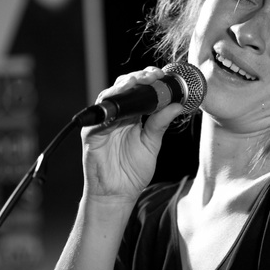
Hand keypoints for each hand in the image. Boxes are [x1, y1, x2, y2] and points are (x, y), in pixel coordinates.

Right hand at [81, 66, 184, 202]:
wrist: (117, 194)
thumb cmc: (133, 171)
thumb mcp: (152, 143)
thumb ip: (160, 123)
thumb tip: (177, 105)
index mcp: (132, 116)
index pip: (139, 91)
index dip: (149, 80)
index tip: (163, 75)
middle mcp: (117, 116)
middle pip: (124, 88)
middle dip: (138, 78)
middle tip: (153, 76)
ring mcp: (103, 123)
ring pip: (110, 96)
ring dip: (124, 86)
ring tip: (137, 81)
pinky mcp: (91, 133)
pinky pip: (98, 115)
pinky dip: (108, 106)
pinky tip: (121, 101)